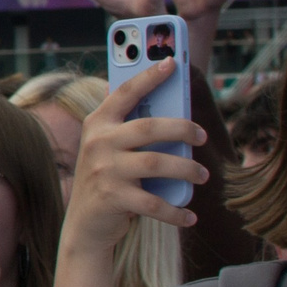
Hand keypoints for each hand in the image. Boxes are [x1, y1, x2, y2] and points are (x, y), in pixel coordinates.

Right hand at [59, 58, 204, 259]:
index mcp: (98, 124)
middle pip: (150, 127)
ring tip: (202, 175)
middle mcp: (98, 143)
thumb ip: (127, 126)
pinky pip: (154, 202)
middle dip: (183, 129)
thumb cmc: (106, 179)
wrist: (84, 225)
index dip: (148, 76)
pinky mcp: (113, 198)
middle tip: (201, 136)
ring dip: (187, 170)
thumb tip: (160, 101)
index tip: (171, 62)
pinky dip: (176, 211)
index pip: (125, 93)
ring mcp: (104, 170)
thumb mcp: (108, 148)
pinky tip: (189, 215)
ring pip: (157, 163)